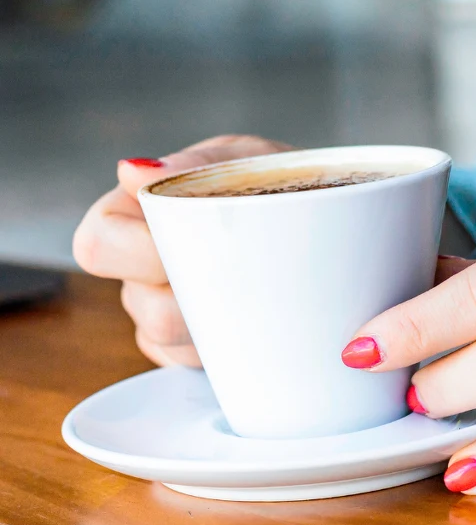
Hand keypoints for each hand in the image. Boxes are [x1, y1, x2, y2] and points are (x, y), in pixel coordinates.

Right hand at [74, 135, 294, 365]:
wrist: (327, 219)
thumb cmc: (276, 180)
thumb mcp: (246, 157)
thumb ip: (196, 165)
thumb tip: (134, 170)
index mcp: (136, 215)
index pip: (100, 245)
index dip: (141, 251)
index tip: (195, 240)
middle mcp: (142, 272)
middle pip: (145, 310)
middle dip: (201, 296)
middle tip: (249, 272)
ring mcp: (169, 316)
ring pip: (181, 344)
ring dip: (229, 321)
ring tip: (271, 288)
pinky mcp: (200, 352)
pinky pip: (208, 367)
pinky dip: (242, 346)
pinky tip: (268, 317)